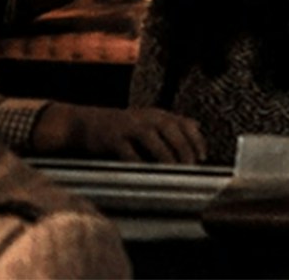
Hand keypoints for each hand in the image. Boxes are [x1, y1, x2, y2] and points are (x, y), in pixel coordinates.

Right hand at [35, 103, 206, 163]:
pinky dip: (138, 162)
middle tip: (190, 165)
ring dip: (165, 156)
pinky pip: (128, 152)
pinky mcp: (113, 138)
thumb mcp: (149, 117)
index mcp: (158, 114)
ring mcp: (129, 127)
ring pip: (152, 139)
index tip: (202, 157)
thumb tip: (198, 126)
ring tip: (173, 170)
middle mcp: (146, 117)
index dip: (196, 140)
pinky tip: (145, 173)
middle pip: (171, 130)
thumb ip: (173, 122)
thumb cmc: (123, 124)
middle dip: (183, 148)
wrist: (86, 122)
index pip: (184, 124)